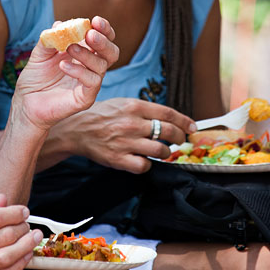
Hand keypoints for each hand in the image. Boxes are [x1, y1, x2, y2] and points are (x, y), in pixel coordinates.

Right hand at [0, 194, 39, 269]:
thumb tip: (3, 199)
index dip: (14, 213)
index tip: (23, 211)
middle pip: (4, 236)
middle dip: (22, 227)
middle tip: (28, 224)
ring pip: (8, 255)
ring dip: (26, 245)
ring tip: (35, 236)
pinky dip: (20, 263)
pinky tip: (27, 254)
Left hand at [10, 16, 118, 131]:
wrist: (25, 103)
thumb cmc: (35, 79)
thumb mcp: (39, 54)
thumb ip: (50, 39)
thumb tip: (59, 24)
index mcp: (84, 54)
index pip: (103, 39)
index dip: (103, 29)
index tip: (95, 20)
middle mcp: (90, 68)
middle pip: (112, 53)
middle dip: (104, 41)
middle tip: (90, 34)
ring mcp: (90, 84)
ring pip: (102, 66)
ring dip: (87, 54)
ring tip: (69, 48)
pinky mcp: (85, 98)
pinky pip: (92, 82)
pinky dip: (79, 70)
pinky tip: (63, 65)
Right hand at [50, 98, 195, 173]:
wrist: (76, 129)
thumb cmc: (102, 115)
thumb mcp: (123, 103)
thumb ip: (145, 110)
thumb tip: (170, 119)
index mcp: (134, 106)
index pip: (168, 113)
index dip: (185, 122)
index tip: (192, 128)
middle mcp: (131, 123)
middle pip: (169, 132)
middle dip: (179, 138)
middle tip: (179, 141)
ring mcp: (125, 142)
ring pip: (160, 150)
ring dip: (165, 152)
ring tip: (161, 151)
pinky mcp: (119, 159)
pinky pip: (144, 166)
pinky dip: (147, 164)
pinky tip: (143, 159)